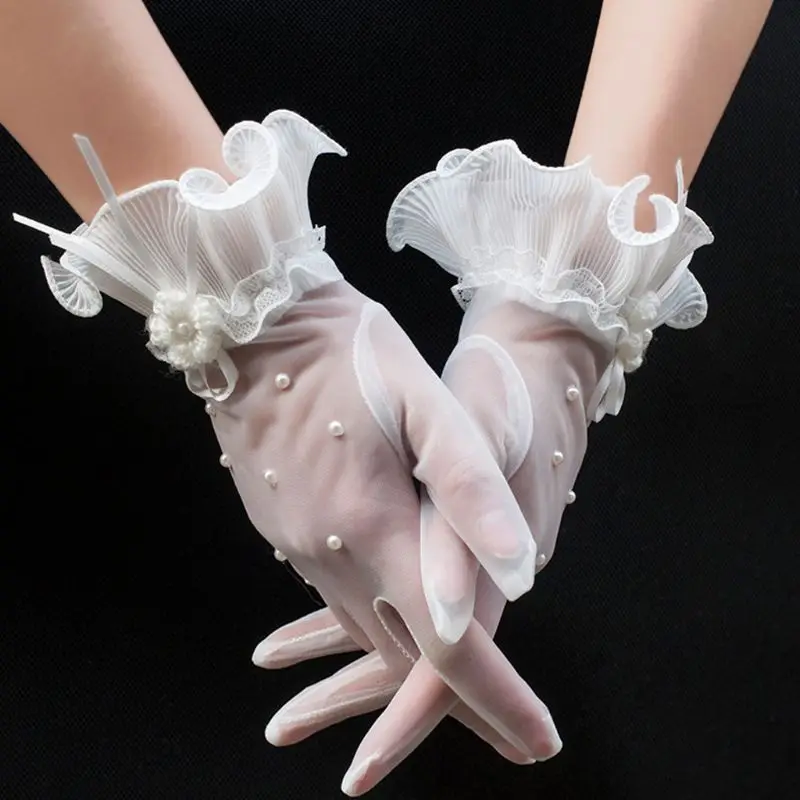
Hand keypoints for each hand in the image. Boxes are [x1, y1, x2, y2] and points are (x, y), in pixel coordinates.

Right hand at [14, 112, 563, 789]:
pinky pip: (337, 596)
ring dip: (416, 666)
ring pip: (367, 630)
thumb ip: (468, 489)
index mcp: (371, 527)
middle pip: (403, 655)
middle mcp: (327, 552)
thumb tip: (518, 573)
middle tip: (519, 729)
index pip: (446, 646)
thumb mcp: (424, 401)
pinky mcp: (281, 528)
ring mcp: (296, 544)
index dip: (497, 700)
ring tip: (468, 687)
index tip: (541, 743)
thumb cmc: (350, 349)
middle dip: (465, 699)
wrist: (252, 327)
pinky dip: (376, 620)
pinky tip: (400, 612)